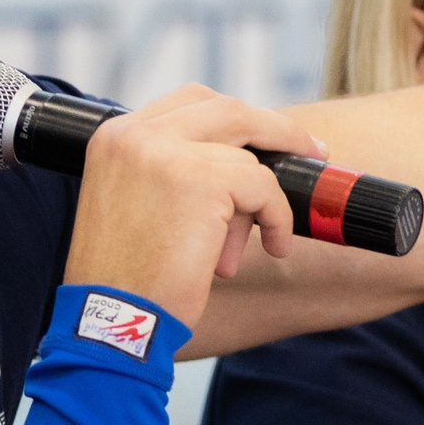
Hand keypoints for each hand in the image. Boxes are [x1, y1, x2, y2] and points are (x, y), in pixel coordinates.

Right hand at [62, 84, 325, 325]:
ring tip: (254, 242)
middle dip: (276, 130)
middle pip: (226, 109)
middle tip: (310, 152)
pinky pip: (263, 186)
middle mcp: (135, 135)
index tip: (269, 137)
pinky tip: (273, 246)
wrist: (112, 322)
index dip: (238, 118)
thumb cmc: (128, 279)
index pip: (189, 102)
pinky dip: (276, 217)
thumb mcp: (136, 205)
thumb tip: (242, 161)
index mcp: (114, 136)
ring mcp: (166, 153)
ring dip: (263, 200)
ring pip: (247, 155)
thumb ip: (172, 170)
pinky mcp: (199, 181)